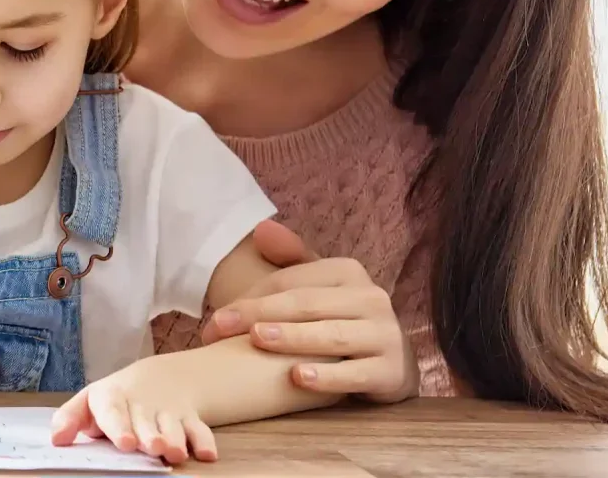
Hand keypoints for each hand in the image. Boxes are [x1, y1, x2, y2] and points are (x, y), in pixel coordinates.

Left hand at [49, 360, 216, 464]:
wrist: (158, 380)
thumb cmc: (115, 400)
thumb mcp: (90, 403)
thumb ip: (70, 419)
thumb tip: (56, 440)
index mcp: (113, 399)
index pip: (114, 411)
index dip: (119, 426)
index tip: (124, 443)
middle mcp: (142, 405)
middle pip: (147, 422)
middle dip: (150, 435)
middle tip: (153, 447)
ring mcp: (168, 412)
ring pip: (174, 426)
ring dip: (177, 439)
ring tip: (175, 452)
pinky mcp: (189, 419)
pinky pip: (201, 430)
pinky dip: (205, 441)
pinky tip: (207, 454)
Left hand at [200, 220, 417, 402]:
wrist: (390, 364)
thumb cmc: (340, 321)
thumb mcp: (318, 288)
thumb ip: (290, 261)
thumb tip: (261, 229)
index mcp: (348, 272)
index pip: (290, 282)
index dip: (250, 298)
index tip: (215, 320)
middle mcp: (372, 298)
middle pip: (306, 305)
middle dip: (259, 315)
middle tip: (220, 330)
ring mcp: (385, 335)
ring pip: (332, 336)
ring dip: (293, 338)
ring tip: (259, 340)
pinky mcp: (392, 372)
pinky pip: (356, 374)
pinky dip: (328, 377)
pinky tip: (298, 378)